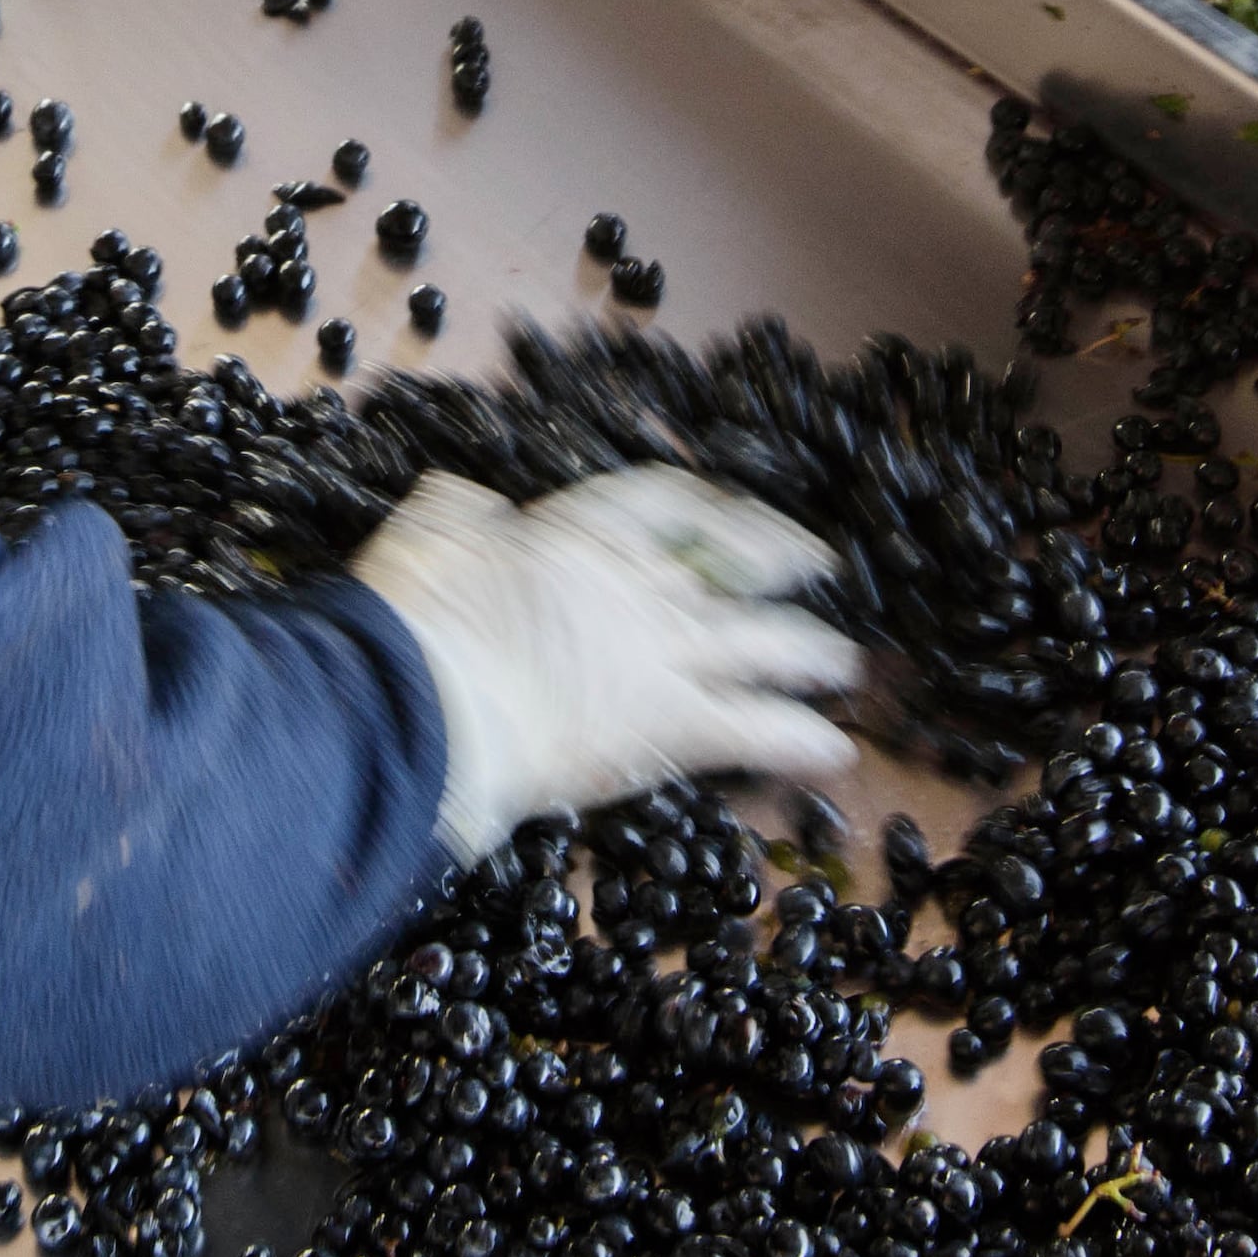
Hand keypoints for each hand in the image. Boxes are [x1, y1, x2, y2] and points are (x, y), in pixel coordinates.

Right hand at [348, 467, 860, 857]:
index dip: (713, 508)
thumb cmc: (413, 616)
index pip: (667, 503)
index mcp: (581, 531)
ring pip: (764, 644)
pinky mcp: (672, 725)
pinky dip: (800, 740)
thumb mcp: (429, 531)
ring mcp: (664, 653)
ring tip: (844, 666)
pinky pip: (757, 729)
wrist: (426, 700)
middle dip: (783, 563)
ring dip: (811, 655)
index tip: (739, 513)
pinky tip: (833, 754)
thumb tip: (466, 502)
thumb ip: (459, 512)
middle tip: (818, 568)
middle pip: (736, 562)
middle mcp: (640, 584)